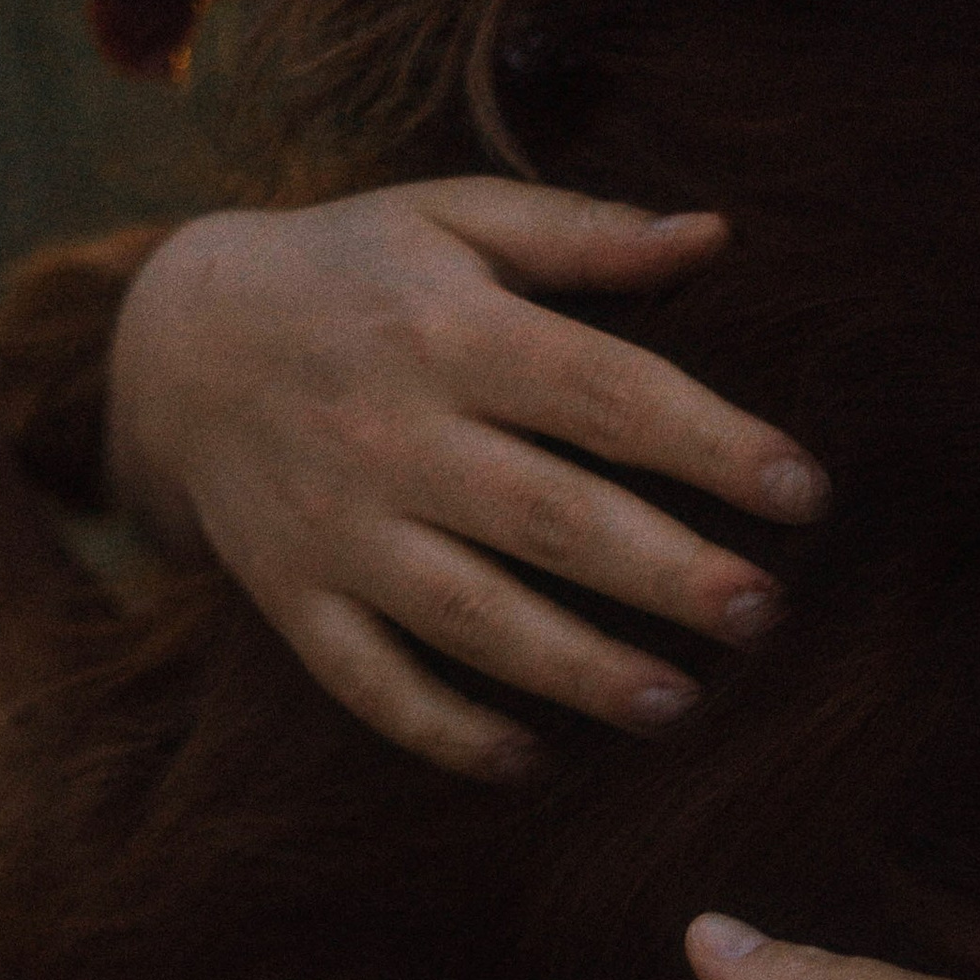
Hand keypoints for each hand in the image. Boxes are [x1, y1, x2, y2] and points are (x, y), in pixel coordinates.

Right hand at [105, 181, 829, 779]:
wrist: (174, 341)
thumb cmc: (350, 274)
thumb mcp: (451, 220)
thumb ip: (581, 235)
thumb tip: (714, 234)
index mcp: (448, 331)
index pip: (604, 393)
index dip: (711, 444)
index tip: (805, 493)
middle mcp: (392, 434)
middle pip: (549, 518)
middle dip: (664, 573)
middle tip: (762, 614)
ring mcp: (337, 527)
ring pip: (469, 617)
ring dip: (576, 669)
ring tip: (678, 704)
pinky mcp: (293, 598)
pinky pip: (369, 682)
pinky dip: (445, 730)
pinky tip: (530, 759)